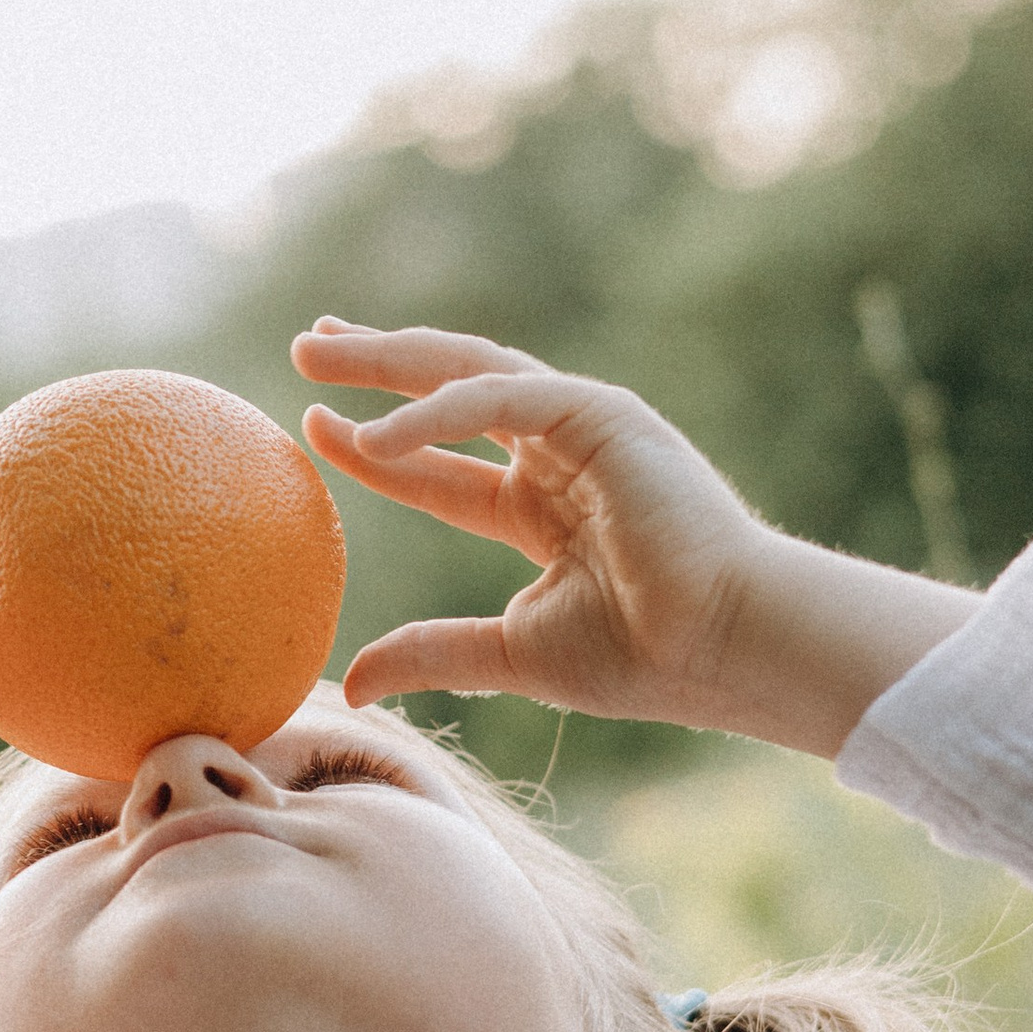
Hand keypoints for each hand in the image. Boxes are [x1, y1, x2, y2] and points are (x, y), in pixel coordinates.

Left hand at [293, 322, 979, 752]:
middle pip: (448, 392)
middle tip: (309, 346)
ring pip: (466, 370)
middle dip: (376, 365)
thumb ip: (432, 654)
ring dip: (389, 356)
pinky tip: (373, 435)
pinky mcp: (600, 414)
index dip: (378, 449)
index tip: (316, 427)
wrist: (723, 647)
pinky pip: (497, 396)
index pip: (442, 467)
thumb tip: (350, 685)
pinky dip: (434, 411)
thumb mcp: (510, 653)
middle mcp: (560, 456)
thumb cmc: (644, 656)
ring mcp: (583, 427)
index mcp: (545, 508)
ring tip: (318, 350)